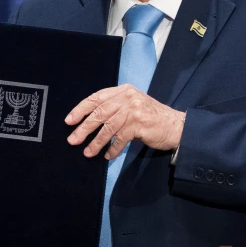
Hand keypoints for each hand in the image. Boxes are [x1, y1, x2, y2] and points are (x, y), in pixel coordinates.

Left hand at [65, 84, 184, 158]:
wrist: (176, 126)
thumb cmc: (151, 118)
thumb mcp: (132, 106)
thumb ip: (114, 108)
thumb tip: (88, 122)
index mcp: (123, 91)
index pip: (96, 98)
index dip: (81, 109)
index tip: (69, 121)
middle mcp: (128, 97)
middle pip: (100, 112)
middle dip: (84, 128)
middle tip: (72, 139)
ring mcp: (134, 110)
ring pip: (108, 127)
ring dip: (96, 142)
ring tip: (87, 152)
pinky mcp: (140, 123)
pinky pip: (120, 138)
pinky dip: (113, 149)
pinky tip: (108, 156)